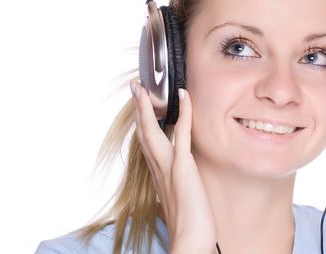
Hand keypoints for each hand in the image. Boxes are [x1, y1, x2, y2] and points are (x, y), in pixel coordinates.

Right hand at [130, 81, 216, 253]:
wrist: (189, 241)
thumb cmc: (189, 224)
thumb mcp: (179, 198)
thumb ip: (175, 184)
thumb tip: (179, 178)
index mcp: (158, 174)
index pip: (146, 142)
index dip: (142, 122)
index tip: (141, 106)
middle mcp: (158, 168)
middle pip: (143, 132)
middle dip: (139, 108)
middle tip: (136, 88)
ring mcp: (169, 166)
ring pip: (153, 130)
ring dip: (147, 106)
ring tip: (143, 88)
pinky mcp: (182, 167)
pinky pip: (181, 133)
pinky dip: (184, 112)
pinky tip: (184, 95)